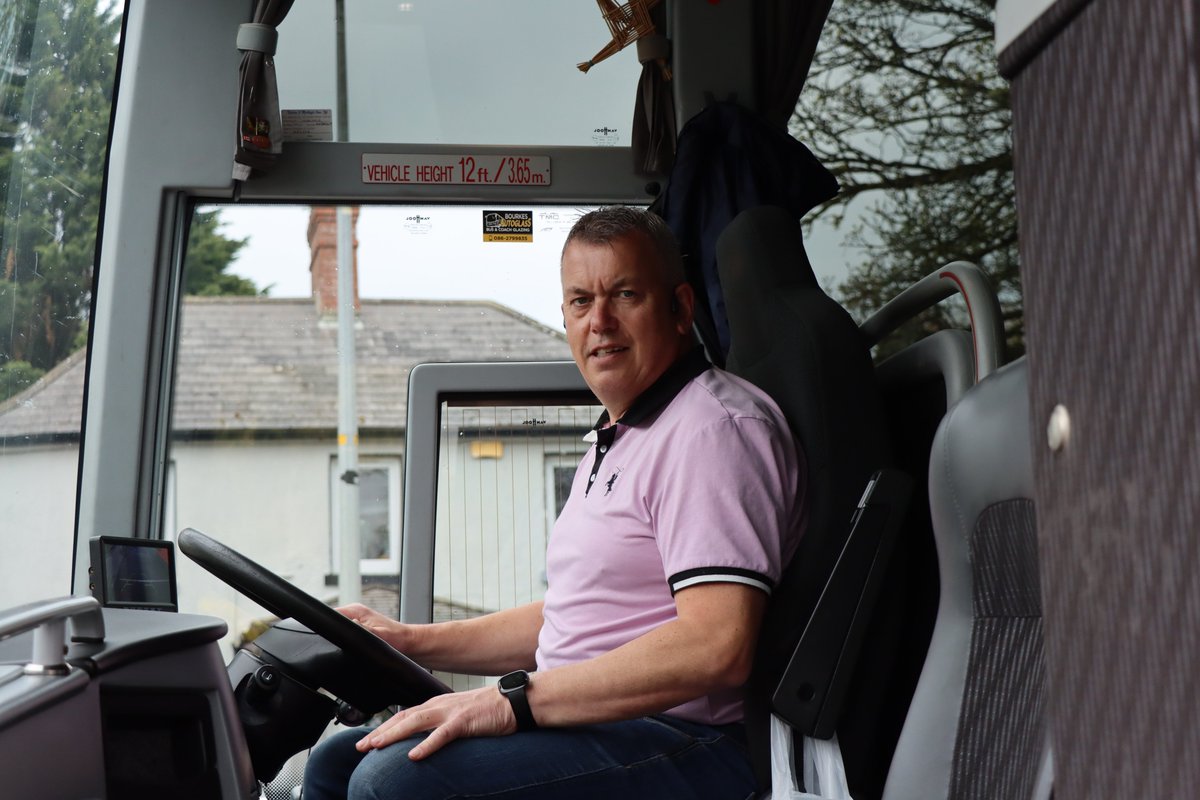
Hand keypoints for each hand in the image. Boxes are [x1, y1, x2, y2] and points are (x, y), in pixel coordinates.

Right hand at [336, 603, 411, 650]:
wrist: (408, 642)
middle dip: (333, 632)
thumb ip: (365, 629)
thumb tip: (352, 623)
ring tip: (350, 645)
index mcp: (356, 610)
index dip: (328, 625)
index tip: (330, 636)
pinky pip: (347, 632)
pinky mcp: (359, 628)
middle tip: (342, 644)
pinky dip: (347, 639)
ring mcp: (356, 620)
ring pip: (340, 628)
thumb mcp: (380, 635)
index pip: (332, 614)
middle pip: (333, 621)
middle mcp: (354, 613)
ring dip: (341, 637)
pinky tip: (352, 647)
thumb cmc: (397, 638)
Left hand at [355, 685, 517, 759]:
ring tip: (376, 747)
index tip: (368, 740)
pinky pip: (442, 735)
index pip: (405, 715)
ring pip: (415, 723)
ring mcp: (451, 712)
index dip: (385, 727)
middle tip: (360, 746)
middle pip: (403, 718)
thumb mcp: (460, 716)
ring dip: (393, 735)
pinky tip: (413, 755)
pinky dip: (426, 745)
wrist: (514, 702)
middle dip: (380, 732)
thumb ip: (442, 724)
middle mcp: (440, 705)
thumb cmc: (489, 711)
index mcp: (438, 705)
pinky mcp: (464, 722)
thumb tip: (426, 738)